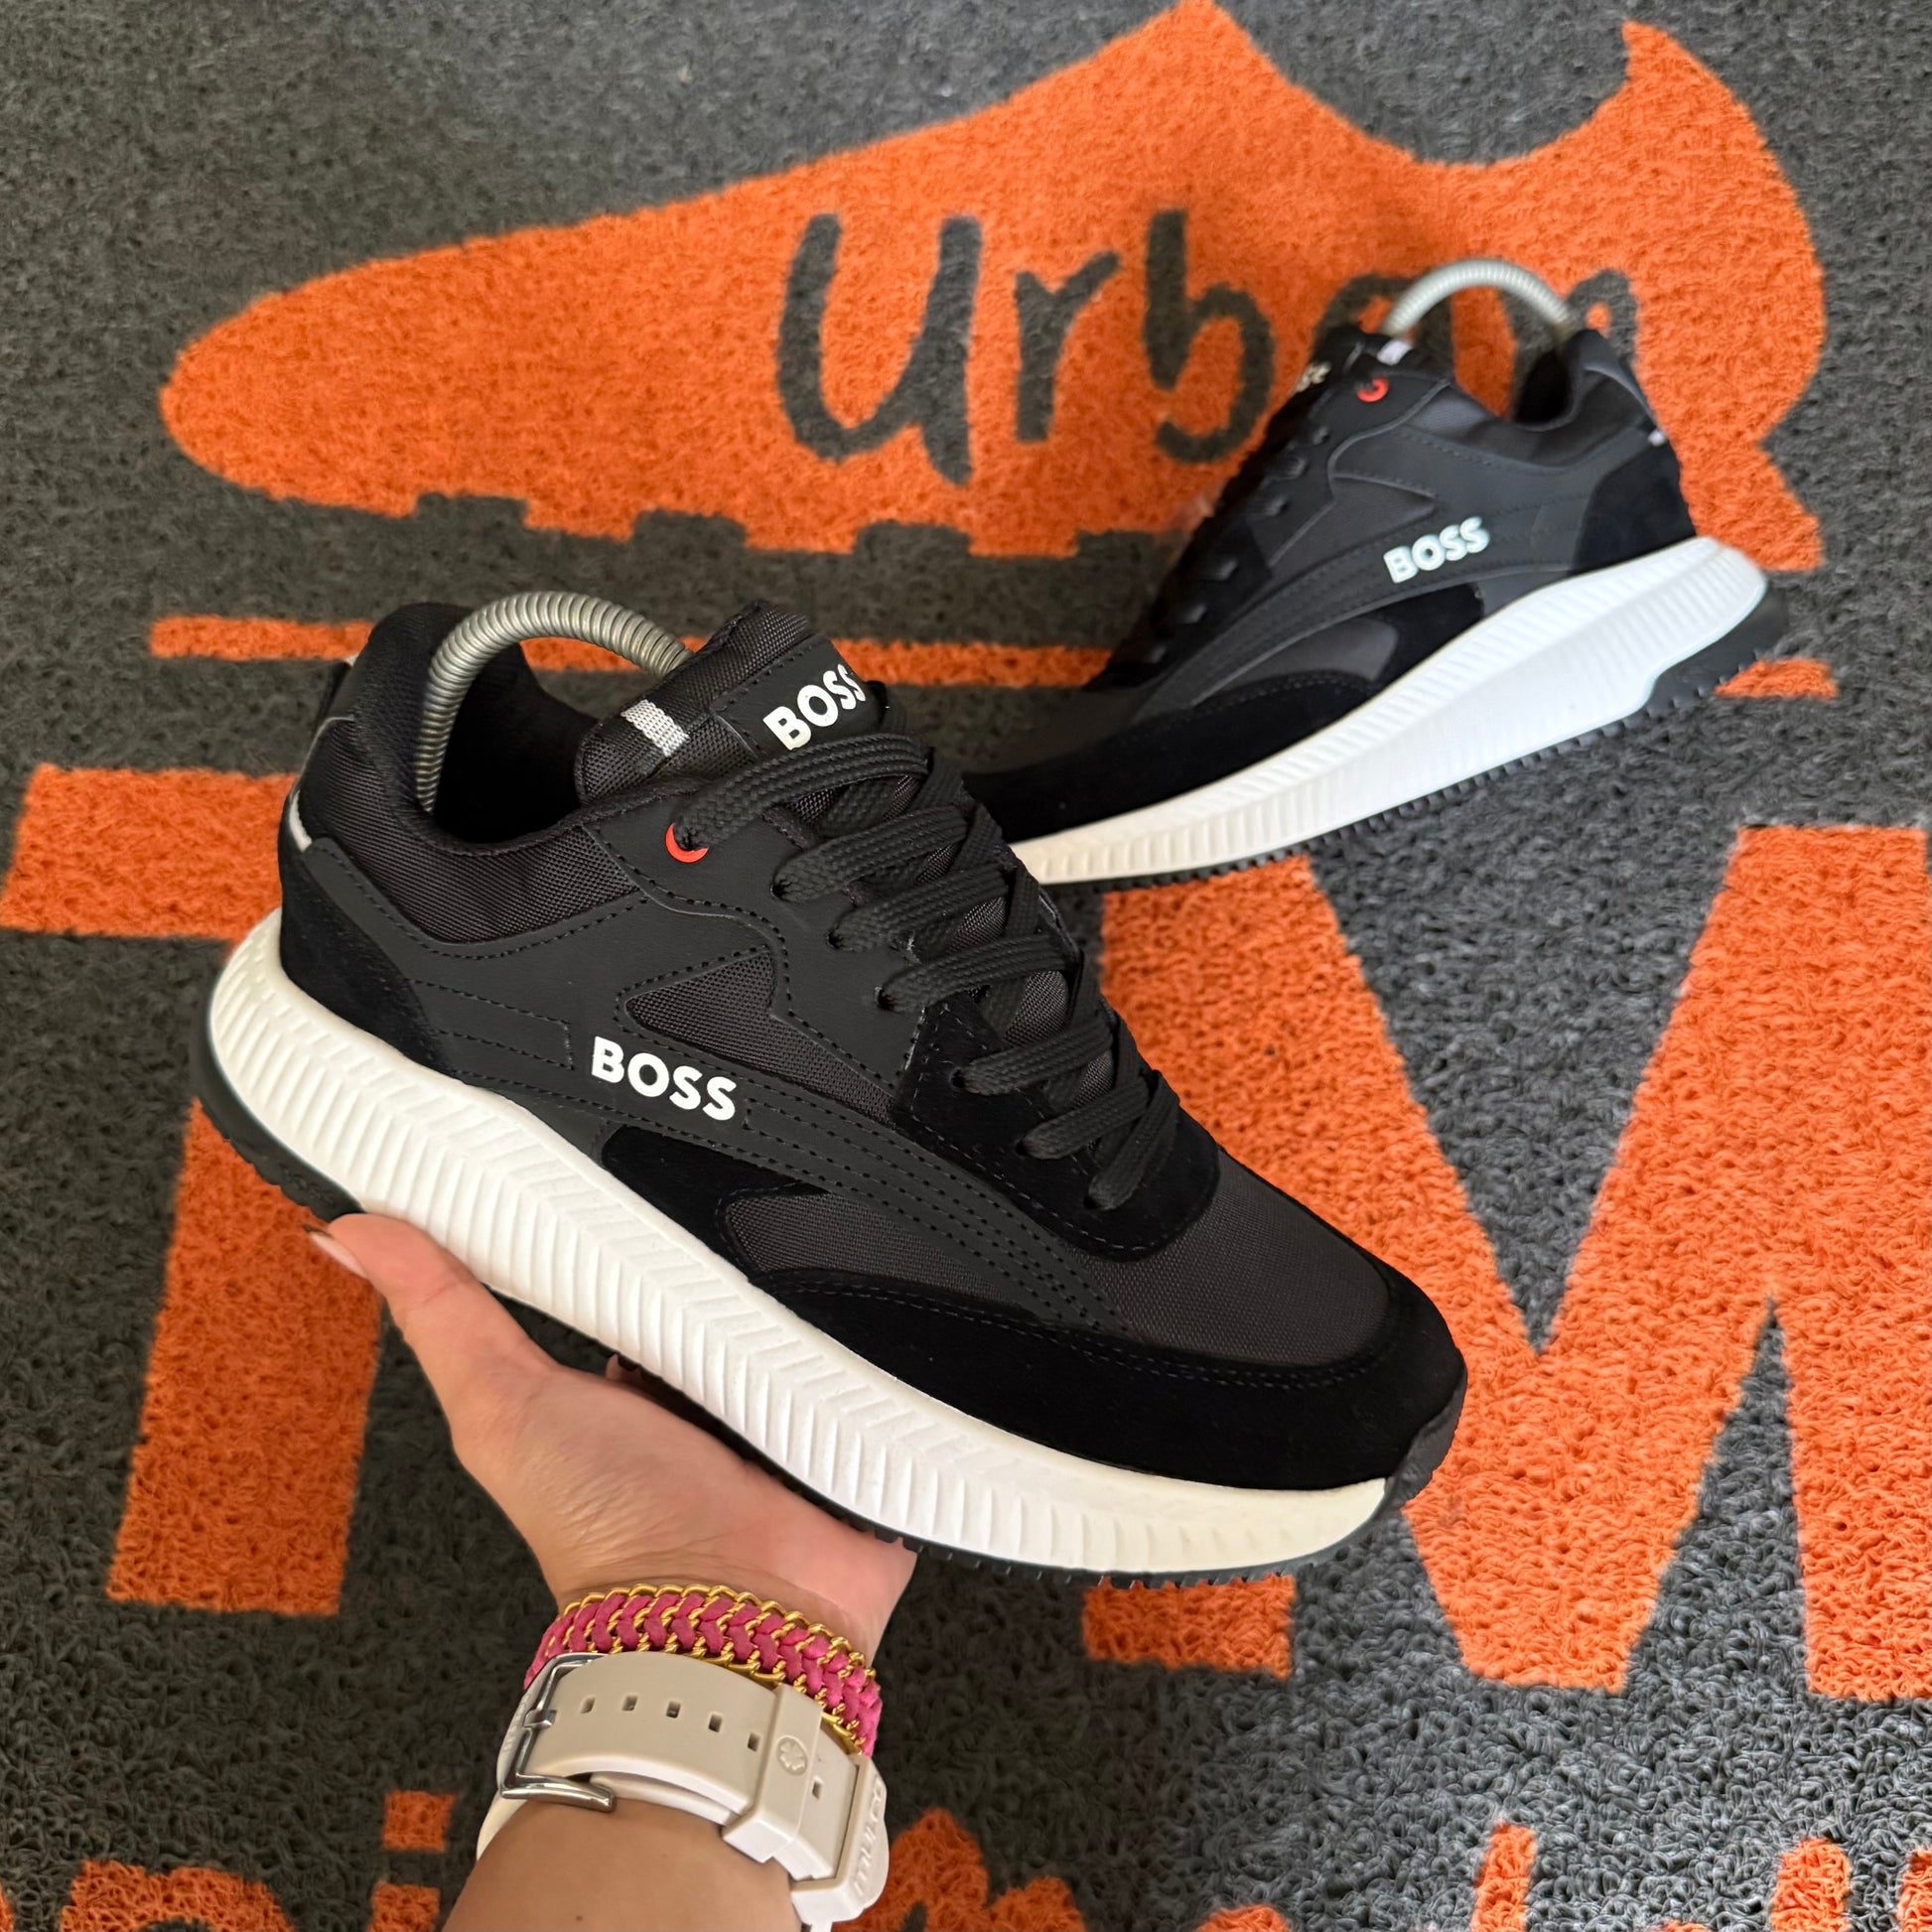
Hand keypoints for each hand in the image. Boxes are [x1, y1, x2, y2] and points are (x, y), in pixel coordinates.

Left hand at [315, 1214, 913, 1654]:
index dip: (649, 1222)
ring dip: (818, 1293)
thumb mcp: (502, 1400)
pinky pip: (884, 1367)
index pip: (648, 1269)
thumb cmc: (610, 1533)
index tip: (643, 1154)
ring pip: (813, 1314)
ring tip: (812, 1272)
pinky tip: (874, 1321)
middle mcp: (712, 1390)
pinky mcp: (859, 1437)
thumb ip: (439, 1310)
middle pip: (735, 1283)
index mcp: (632, 1374)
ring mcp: (790, 1413)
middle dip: (743, 1248)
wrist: (731, 1613)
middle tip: (743, 1218)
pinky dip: (881, 1348)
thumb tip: (347, 1232)